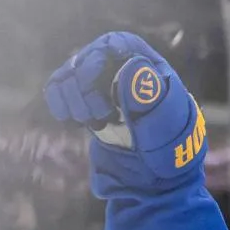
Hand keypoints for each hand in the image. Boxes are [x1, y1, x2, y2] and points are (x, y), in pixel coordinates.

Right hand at [44, 32, 205, 186]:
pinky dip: (59, 101)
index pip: (118, 44)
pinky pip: (60, 90)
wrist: (156, 184)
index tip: (102, 86)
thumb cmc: (170, 155)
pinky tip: (70, 118)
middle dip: (85, 84)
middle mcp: (125, 75)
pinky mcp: (87, 107)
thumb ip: (149, 98)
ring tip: (92, 121)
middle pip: (90, 58)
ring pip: (71, 73)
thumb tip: (130, 67)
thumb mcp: (165, 127)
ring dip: (73, 96)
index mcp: (151, 70)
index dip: (103, 59)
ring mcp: (104, 90)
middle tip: (98, 114)